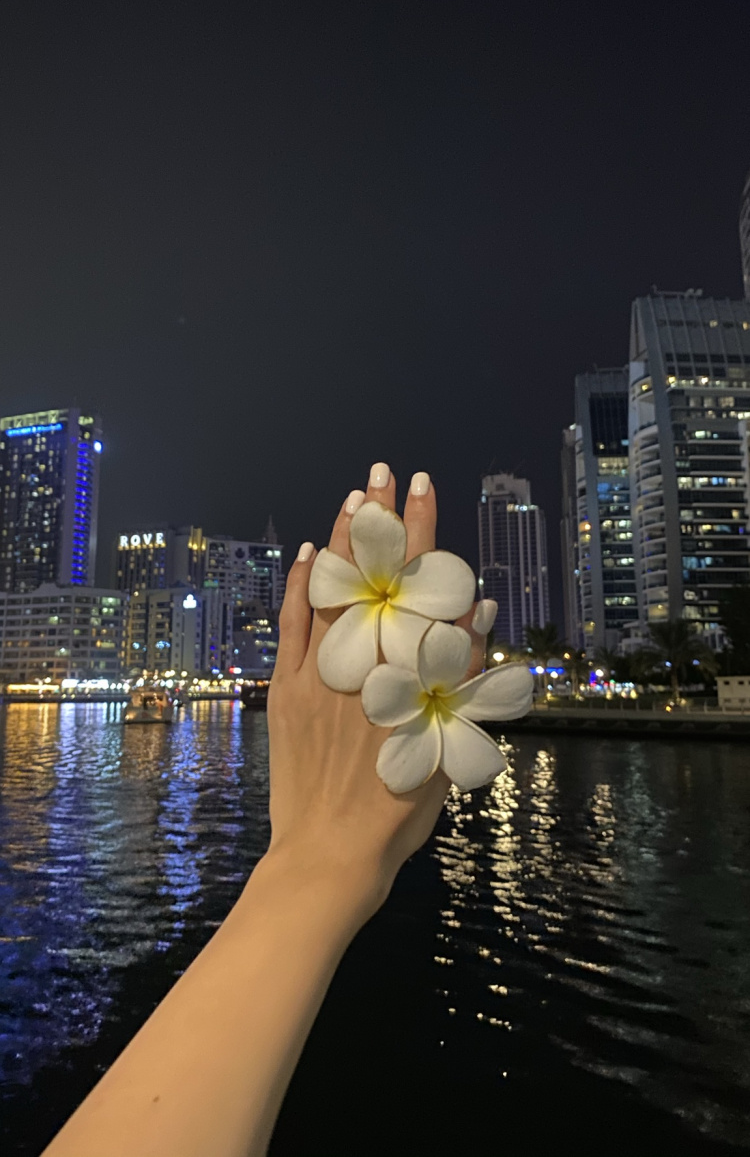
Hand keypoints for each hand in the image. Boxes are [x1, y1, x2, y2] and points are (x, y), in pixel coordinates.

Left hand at [265, 463, 484, 923]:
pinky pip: (291, 623)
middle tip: (383, 473)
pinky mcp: (288, 688)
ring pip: (331, 588)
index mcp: (407, 666)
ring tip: (353, 497)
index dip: (421, 529)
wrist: (332, 853)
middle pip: (373, 572)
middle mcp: (364, 658)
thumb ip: (463, 671)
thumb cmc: (401, 806)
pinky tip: (305, 553)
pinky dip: (299, 585)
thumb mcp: (450, 742)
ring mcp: (321, 670)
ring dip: (340, 539)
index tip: (422, 484)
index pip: (418, 579)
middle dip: (379, 518)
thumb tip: (474, 606)